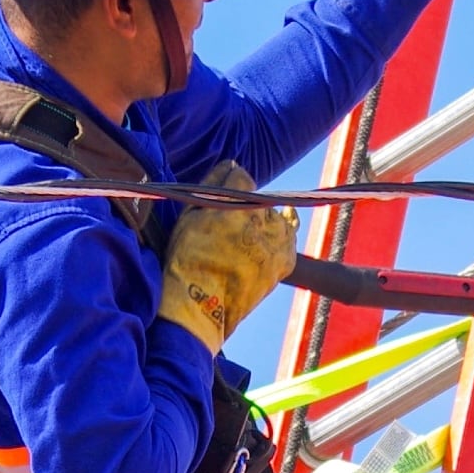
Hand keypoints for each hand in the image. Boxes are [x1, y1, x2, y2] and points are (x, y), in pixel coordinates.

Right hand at [157, 161, 298, 353]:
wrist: (200, 308)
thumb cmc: (187, 260)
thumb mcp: (189, 216)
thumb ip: (212, 185)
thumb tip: (231, 164)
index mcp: (237, 205)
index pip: (240, 176)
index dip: (226, 184)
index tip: (218, 200)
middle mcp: (263, 220)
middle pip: (258, 199)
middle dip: (244, 208)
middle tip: (225, 231)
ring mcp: (278, 242)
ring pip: (275, 218)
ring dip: (261, 224)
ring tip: (239, 245)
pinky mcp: (285, 262)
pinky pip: (287, 239)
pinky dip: (276, 241)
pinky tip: (257, 250)